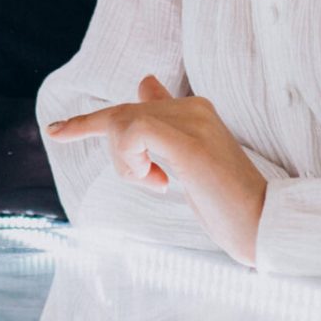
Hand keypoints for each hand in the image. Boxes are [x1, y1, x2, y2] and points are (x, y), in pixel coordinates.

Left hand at [46, 76, 266, 263]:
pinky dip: (130, 159)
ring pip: (124, 121)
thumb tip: (146, 105)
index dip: (97, 117)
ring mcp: (192, 120)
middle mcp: (193, 107)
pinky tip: (156, 181)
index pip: (144, 97)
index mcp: (195, 112)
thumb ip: (165, 138)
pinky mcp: (187, 142)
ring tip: (154, 184)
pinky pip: (134, 132)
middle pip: (124, 113)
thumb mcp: (188, 167)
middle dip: (88, 130)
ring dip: (124, 160)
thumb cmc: (227, 204)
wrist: (263, 223)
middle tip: (60, 138)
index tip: (57, 131)